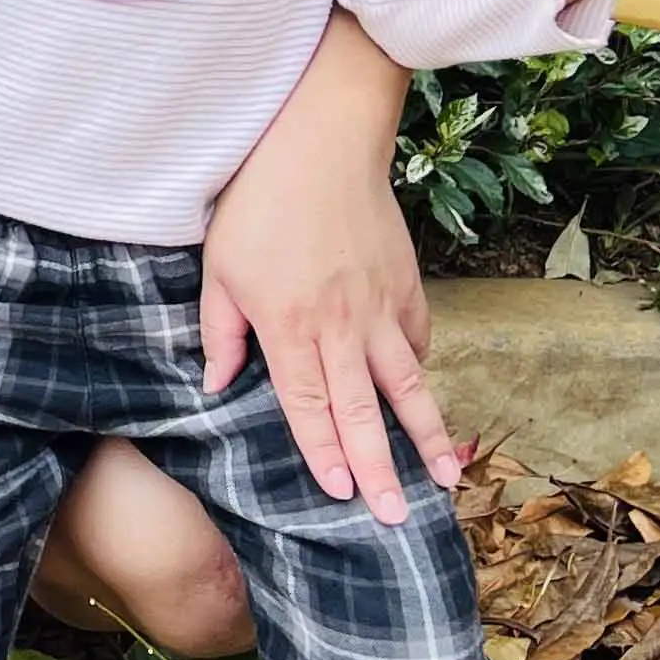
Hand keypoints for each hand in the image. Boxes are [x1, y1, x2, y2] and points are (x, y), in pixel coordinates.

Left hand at [199, 21, 452, 525]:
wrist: (323, 140)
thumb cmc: (259, 202)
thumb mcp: (219, 268)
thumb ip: (221, 332)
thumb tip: (216, 386)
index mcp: (290, 327)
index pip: (310, 407)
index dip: (325, 454)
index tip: (343, 496)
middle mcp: (341, 327)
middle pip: (364, 412)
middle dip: (381, 471)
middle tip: (397, 519)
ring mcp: (381, 306)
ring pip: (408, 384)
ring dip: (426, 435)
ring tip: (444, 480)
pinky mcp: (406, 284)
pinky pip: (418, 340)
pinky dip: (420, 372)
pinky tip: (422, 399)